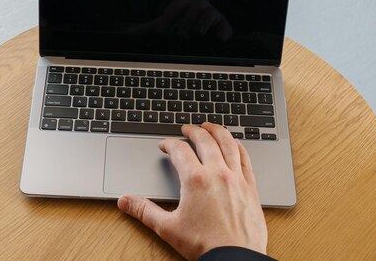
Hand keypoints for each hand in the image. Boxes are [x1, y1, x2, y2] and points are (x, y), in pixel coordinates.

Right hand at [117, 123, 267, 259]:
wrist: (234, 259)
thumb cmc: (204, 245)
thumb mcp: (167, 227)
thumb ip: (144, 210)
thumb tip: (125, 201)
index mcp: (195, 180)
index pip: (179, 150)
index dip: (169, 144)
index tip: (164, 145)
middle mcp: (217, 173)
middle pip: (205, 140)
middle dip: (193, 130)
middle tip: (186, 128)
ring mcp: (236, 178)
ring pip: (228, 144)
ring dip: (217, 131)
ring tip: (210, 127)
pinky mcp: (251, 187)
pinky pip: (246, 158)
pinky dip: (239, 146)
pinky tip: (235, 144)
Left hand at [129, 0, 232, 41]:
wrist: (205, 29)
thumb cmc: (181, 25)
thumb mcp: (164, 26)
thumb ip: (147, 29)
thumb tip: (127, 33)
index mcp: (183, 3)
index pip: (175, 7)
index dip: (168, 19)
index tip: (160, 32)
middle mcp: (198, 5)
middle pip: (193, 9)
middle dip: (185, 22)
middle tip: (180, 36)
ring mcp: (212, 13)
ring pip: (208, 14)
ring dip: (202, 24)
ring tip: (196, 34)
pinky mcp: (223, 24)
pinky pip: (225, 27)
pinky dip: (222, 33)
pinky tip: (218, 40)